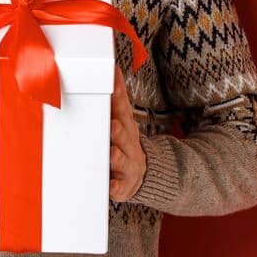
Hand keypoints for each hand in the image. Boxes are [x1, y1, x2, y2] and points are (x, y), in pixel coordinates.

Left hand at [109, 68, 146, 200]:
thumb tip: (113, 68)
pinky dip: (115, 188)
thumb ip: (116, 97)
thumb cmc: (124, 142)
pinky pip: (118, 188)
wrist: (145, 174)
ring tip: (112, 152)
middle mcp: (129, 145)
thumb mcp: (123, 119)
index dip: (118, 98)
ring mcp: (128, 165)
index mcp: (126, 127)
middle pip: (124, 136)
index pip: (123, 110)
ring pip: (122, 161)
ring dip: (117, 157)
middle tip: (112, 124)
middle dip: (118, 130)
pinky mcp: (123, 185)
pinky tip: (110, 187)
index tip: (112, 86)